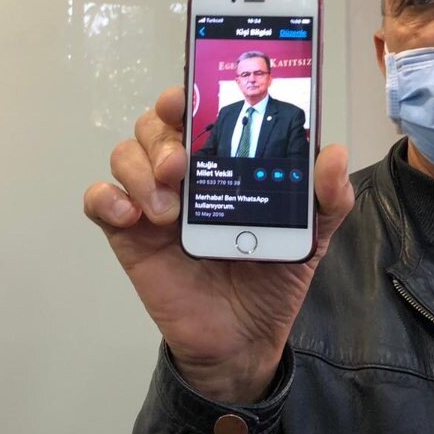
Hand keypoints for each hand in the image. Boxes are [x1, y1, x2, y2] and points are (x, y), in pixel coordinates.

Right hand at [84, 86, 354, 402]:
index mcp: (224, 160)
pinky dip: (107, 199)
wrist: (244, 340)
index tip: (187, 97)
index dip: (186, 93)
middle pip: (153, 126)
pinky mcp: (129, 234)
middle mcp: (184, 172)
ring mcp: (153, 201)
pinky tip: (131, 218)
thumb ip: (328, 197)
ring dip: (140, 172)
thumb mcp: (312, 235)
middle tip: (180, 166)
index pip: (197, 109)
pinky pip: (99, 200)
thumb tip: (334, 154)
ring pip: (124, 155)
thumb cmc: (272, 277)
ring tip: (168, 210)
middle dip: (162, 137)